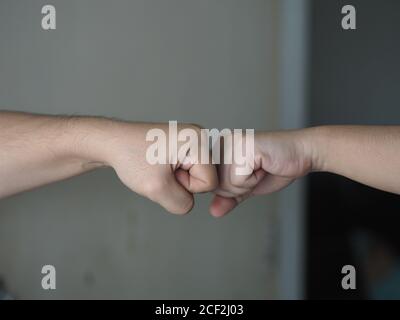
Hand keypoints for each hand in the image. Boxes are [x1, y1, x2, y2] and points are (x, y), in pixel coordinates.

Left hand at [96, 122, 217, 214]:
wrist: (113, 143)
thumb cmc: (130, 157)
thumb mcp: (157, 188)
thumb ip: (181, 204)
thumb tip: (189, 203)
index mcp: (198, 140)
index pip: (210, 182)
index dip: (186, 186)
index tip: (165, 173)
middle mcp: (200, 136)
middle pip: (206, 178)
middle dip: (183, 182)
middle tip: (161, 170)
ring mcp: (193, 139)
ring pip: (197, 177)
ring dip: (178, 180)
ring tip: (160, 167)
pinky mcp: (186, 145)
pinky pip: (190, 171)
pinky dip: (175, 175)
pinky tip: (161, 166)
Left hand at [209, 129, 313, 216]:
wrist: (302, 154)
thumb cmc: (276, 167)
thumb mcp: (248, 186)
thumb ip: (229, 197)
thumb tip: (214, 211)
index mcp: (218, 150)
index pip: (210, 185)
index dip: (232, 189)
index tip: (250, 173)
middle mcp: (220, 143)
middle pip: (216, 186)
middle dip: (240, 187)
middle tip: (257, 171)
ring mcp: (230, 142)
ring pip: (226, 184)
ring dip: (249, 183)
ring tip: (261, 167)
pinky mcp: (242, 146)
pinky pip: (238, 179)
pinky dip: (254, 179)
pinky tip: (264, 165)